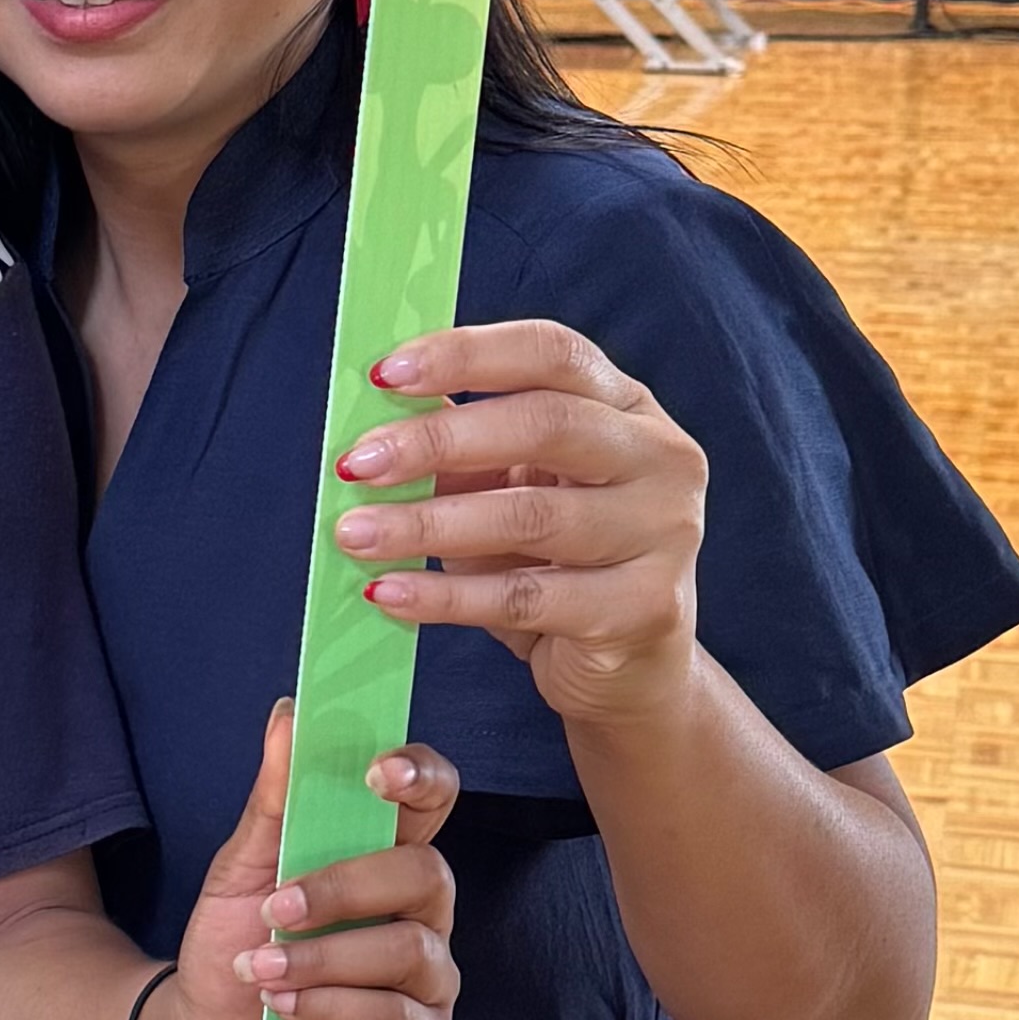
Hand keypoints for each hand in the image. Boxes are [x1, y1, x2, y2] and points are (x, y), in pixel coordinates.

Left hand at [147, 711, 463, 1019]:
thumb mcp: (240, 872)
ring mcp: (428, 986)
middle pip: (427, 874)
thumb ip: (272, 801)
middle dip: (346, 886)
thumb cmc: (237, 948)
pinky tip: (286, 1008)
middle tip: (275, 906)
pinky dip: (334, 1008)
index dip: (420, 777)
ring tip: (263, 969)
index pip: (433, 801)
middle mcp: (422, 917)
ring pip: (410, 950)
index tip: (376, 772)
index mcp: (384, 859)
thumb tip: (288, 714)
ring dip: (325, 956)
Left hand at [333, 317, 709, 728]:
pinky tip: (389, 593)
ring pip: (532, 517)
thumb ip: (460, 451)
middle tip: (358, 464)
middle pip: (547, 424)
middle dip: (438, 441)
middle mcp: (660, 458)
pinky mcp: (643, 608)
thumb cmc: (557, 564)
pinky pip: (526, 597)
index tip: (384, 375)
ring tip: (355, 535)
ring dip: (427, 525)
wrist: (629, 666)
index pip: (551, 353)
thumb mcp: (507, 492)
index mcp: (626, 405)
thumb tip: (373, 418)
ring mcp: (663, 533)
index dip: (467, 355)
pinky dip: (445, 595)